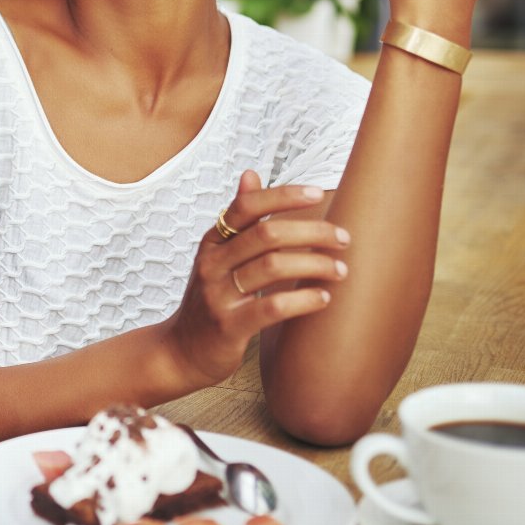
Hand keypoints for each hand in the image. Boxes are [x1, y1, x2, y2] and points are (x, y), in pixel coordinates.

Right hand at [161, 170, 348, 385]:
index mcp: (212, 242)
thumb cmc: (210, 300)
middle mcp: (212, 263)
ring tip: (341, 270)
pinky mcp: (228, 326)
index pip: (246, 207)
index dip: (282, 196)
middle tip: (343, 239)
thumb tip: (250, 173)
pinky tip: (324, 299)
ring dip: (314, 265)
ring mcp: (218, 295)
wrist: (180, 351)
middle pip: (266, 234)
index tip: (317, 193)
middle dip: (311, 232)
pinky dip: (302, 301)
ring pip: (271, 267)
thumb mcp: (217, 256)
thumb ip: (238, 221)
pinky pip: (270, 308)